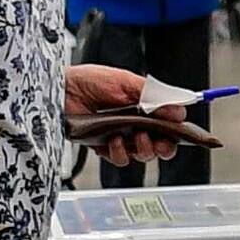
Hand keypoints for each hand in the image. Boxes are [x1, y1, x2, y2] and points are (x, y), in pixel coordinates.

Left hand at [61, 59, 181, 160]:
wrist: (60, 90)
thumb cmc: (88, 81)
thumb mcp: (126, 82)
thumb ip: (153, 96)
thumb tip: (178, 109)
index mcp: (144, 107)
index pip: (169, 124)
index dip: (177, 131)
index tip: (179, 131)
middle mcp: (135, 123)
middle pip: (160, 144)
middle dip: (164, 147)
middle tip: (161, 142)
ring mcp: (121, 136)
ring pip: (143, 154)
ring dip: (143, 149)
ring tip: (136, 137)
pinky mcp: (104, 147)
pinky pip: (120, 159)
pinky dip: (120, 153)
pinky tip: (114, 140)